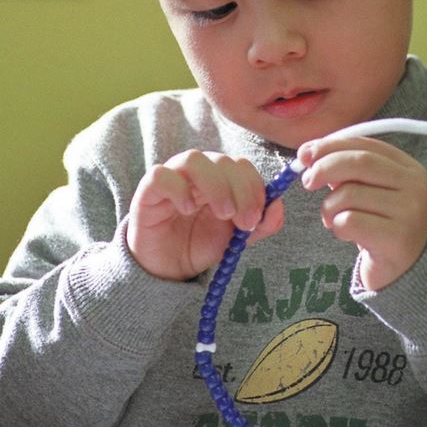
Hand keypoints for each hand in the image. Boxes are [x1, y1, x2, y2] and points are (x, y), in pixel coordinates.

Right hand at [127, 151, 283, 280]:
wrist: (167, 267)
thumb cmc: (201, 244)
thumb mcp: (237, 237)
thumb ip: (261, 223)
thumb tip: (278, 206)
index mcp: (221, 177)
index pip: (242, 166)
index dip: (255, 187)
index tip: (258, 217)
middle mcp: (199, 171)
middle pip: (223, 161)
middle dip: (241, 191)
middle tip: (245, 222)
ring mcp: (173, 176)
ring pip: (194, 159)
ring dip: (215, 186)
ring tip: (223, 214)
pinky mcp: (148, 190)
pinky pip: (161, 175)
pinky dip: (178, 189)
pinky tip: (187, 209)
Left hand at [297, 137, 426, 290]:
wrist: (407, 270)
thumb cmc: (381, 224)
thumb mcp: (370, 190)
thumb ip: (346, 169)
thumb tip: (309, 153)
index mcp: (408, 167)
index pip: (365, 144)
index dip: (330, 145)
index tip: (304, 153)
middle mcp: (414, 185)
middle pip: (358, 162)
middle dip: (324, 167)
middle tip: (307, 181)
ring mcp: (409, 211)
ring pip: (349, 194)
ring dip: (329, 207)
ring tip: (333, 219)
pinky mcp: (397, 238)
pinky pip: (349, 222)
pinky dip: (337, 227)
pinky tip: (345, 233)